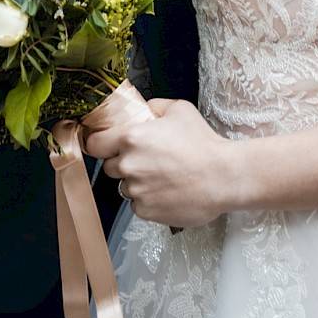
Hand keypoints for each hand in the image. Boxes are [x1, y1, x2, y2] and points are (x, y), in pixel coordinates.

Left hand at [85, 98, 235, 227]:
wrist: (223, 177)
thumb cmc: (203, 143)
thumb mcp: (179, 110)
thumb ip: (153, 106)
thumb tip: (142, 109)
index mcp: (131, 138)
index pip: (94, 144)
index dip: (99, 143)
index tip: (104, 145)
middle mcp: (129, 165)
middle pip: (110, 166)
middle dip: (124, 162)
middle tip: (148, 159)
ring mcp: (136, 191)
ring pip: (125, 186)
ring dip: (137, 182)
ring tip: (163, 176)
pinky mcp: (145, 211)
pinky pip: (138, 204)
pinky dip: (148, 199)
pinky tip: (168, 190)